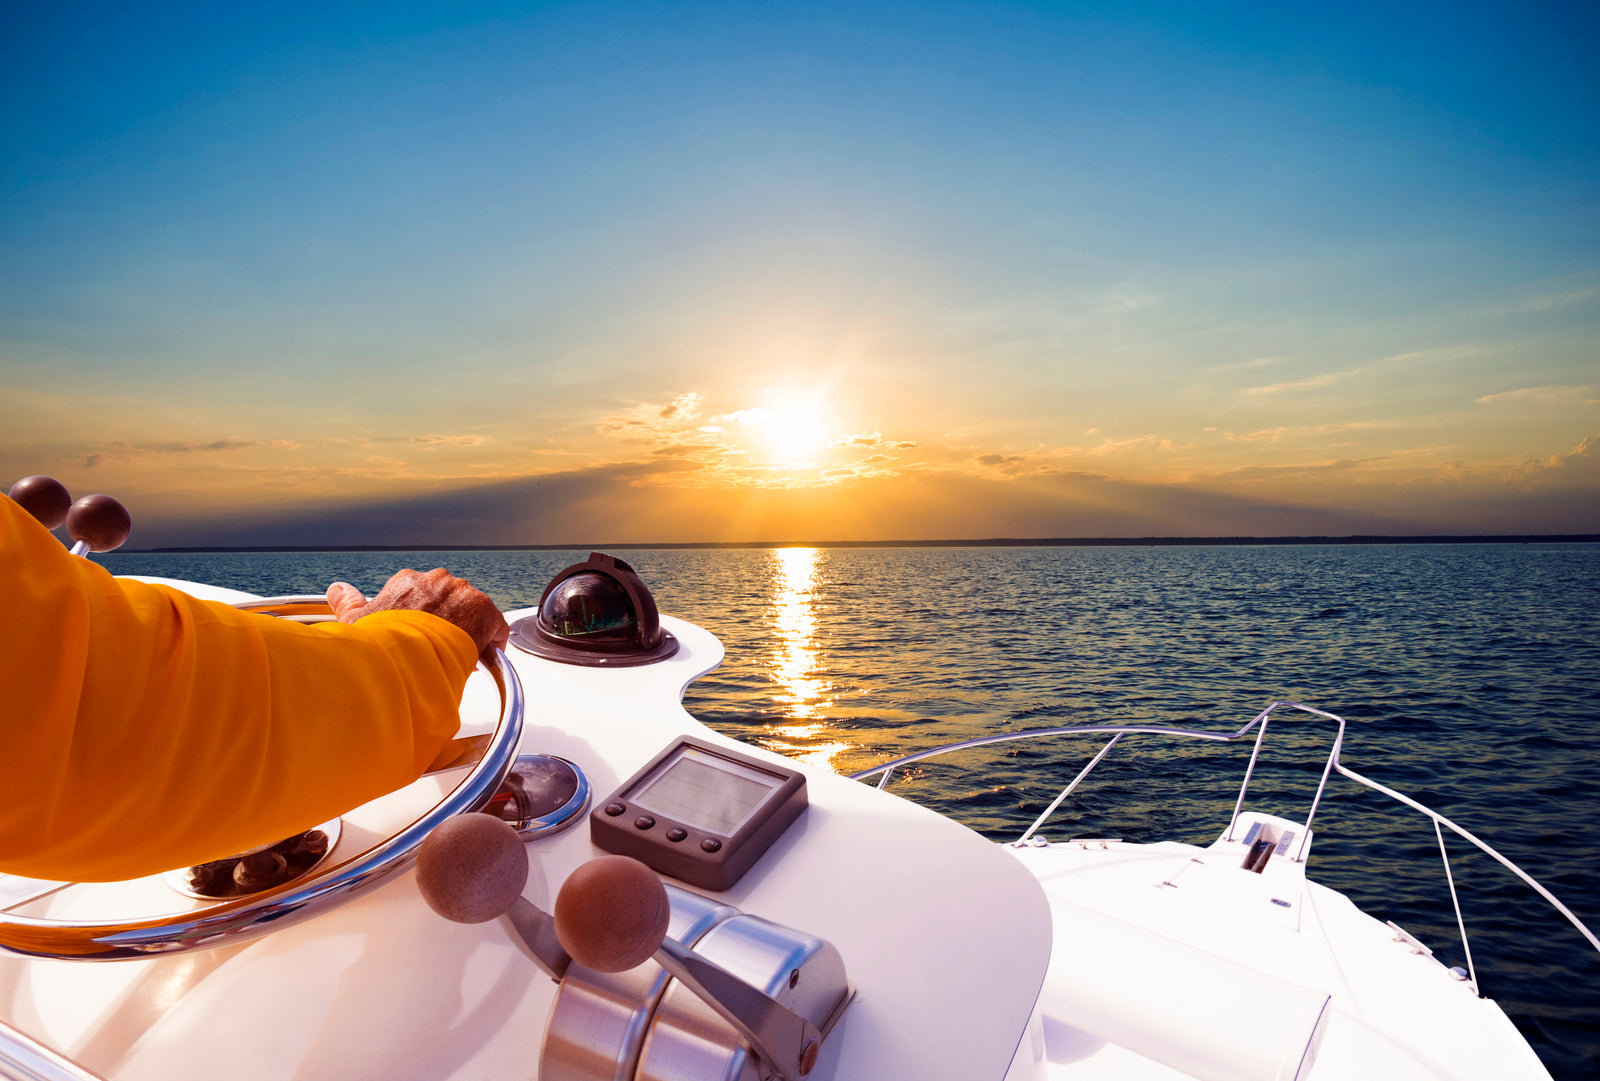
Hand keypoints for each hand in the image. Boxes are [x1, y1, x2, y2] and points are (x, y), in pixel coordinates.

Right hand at [327, 568, 509, 662]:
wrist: (405, 656)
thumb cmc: (379, 643)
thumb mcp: (355, 622)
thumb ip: (347, 602)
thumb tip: (336, 589)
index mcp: (407, 582)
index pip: (422, 597)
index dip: (425, 620)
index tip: (423, 637)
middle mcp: (436, 581)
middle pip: (449, 602)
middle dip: (448, 623)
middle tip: (440, 649)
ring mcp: (461, 593)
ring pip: (471, 611)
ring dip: (468, 630)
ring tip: (459, 655)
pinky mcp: (483, 610)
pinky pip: (495, 624)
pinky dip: (492, 639)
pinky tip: (483, 655)